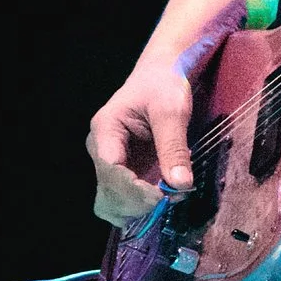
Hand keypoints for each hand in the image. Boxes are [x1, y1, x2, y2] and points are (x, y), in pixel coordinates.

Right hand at [85, 58, 195, 227]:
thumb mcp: (172, 110)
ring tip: (169, 198)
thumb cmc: (164, 83)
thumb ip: (174, 147)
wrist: (162, 73)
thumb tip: (180, 185)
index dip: (134, 190)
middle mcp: (100, 149)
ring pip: (113, 201)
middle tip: (172, 198)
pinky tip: (165, 196)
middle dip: (138, 201)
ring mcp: (110, 161)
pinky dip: (143, 203)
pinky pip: (125, 196)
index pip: (110, 171)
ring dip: (139, 208)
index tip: (162, 197)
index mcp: (105, 130)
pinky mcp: (124, 168)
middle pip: (108, 191)